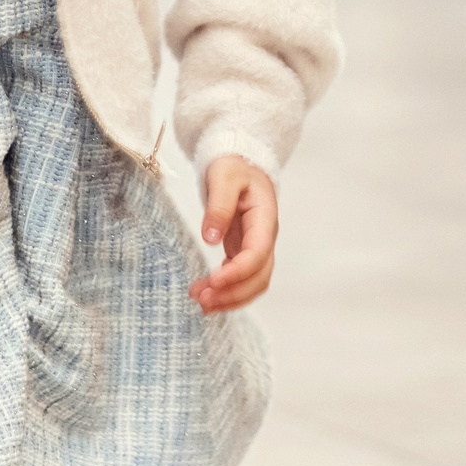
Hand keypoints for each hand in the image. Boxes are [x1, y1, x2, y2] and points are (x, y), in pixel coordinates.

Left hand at [192, 155, 277, 313]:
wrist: (240, 163)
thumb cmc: (234, 167)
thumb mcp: (224, 178)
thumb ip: (219, 206)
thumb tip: (211, 238)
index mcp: (265, 218)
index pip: (258, 254)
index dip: (238, 272)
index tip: (213, 280)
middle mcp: (265, 237)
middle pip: (259, 276)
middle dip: (233, 293)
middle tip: (202, 299)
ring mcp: (256, 247)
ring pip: (253, 284)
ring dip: (230, 298)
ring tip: (200, 302)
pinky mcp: (244, 252)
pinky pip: (242, 280)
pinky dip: (226, 292)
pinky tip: (205, 294)